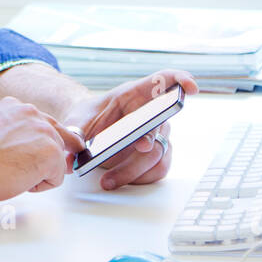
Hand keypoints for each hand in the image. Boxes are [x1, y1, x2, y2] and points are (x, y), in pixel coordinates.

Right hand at [0, 96, 86, 203]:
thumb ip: (15, 134)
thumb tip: (30, 150)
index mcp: (15, 107)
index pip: (42, 124)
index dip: (39, 143)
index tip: (34, 153)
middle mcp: (33, 113)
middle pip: (56, 140)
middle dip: (45, 158)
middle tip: (23, 170)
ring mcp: (45, 132)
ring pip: (57, 159)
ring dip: (40, 171)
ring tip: (14, 174)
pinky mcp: (52, 153)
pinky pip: (57, 177)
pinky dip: (41, 186)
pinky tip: (20, 182)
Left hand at [62, 69, 198, 189]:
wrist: (85, 130)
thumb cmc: (86, 118)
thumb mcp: (76, 120)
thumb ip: (74, 134)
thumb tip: (71, 156)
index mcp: (135, 94)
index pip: (164, 81)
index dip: (181, 81)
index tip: (191, 88)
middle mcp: (150, 113)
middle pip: (160, 126)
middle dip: (150, 138)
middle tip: (140, 146)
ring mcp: (155, 134)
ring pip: (158, 153)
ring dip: (135, 169)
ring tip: (108, 180)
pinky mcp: (153, 154)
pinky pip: (158, 168)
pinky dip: (139, 178)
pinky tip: (116, 181)